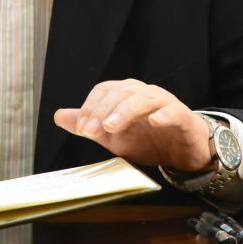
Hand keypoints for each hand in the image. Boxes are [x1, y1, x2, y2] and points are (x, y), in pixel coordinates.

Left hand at [54, 79, 211, 170]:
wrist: (182, 152)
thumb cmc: (148, 139)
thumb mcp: (113, 136)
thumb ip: (89, 125)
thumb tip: (59, 116)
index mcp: (126, 94)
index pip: (104, 91)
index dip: (91, 107)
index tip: (82, 128)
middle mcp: (144, 93)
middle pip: (121, 92)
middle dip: (102, 111)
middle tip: (91, 131)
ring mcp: (164, 102)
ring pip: (143, 99)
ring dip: (125, 111)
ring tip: (111, 126)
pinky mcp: (183, 116)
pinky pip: (173, 111)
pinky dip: (163, 114)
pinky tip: (154, 121)